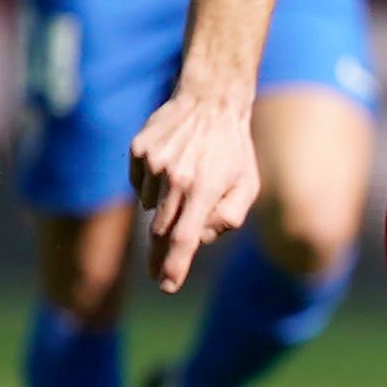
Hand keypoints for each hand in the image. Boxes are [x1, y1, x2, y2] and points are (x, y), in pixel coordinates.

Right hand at [127, 90, 255, 295]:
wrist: (210, 101)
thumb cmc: (233, 150)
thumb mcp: (247, 184)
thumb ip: (229, 217)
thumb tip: (198, 238)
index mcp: (205, 187)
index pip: (184, 237)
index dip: (174, 265)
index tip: (166, 285)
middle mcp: (176, 176)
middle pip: (160, 231)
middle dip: (160, 256)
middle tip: (159, 273)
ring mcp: (153, 163)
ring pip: (150, 207)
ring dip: (165, 208)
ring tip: (186, 183)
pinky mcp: (138, 151)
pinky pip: (139, 184)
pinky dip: (152, 186)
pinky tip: (171, 167)